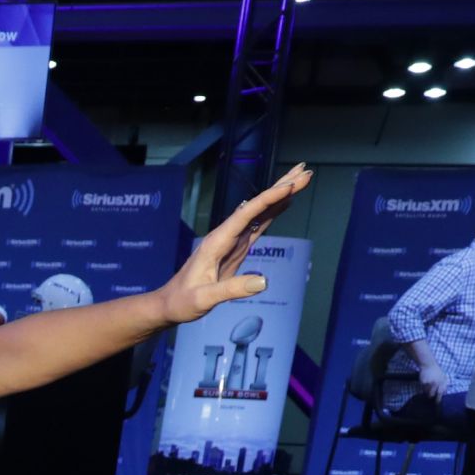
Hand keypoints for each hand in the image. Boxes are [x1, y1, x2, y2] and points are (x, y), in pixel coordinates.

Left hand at [155, 164, 311, 326]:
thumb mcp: (204, 299)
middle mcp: (225, 235)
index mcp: (216, 242)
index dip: (268, 200)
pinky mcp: (236, 248)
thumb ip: (231, 290)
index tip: (289, 187)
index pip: (246, 214)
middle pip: (256, 206)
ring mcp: (232, 240)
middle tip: (304, 170)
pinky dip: (274, 212)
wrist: (170, 304)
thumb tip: (262, 282)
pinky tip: (286, 202)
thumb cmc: (182, 302)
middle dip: (280, 187)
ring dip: (280, 195)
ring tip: (302, 178)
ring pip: (260, 212)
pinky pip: (258, 225)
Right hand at [417, 362, 449, 400]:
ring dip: (426, 392)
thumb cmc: (437, 371)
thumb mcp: (443, 377)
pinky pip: (423, 388)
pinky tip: (424, 383)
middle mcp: (437, 383)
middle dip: (431, 396)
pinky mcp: (424, 382)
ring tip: (426, 388)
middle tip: (429, 396)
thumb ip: (444, 385)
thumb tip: (443, 393)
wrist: (429, 365)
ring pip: (427, 392)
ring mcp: (430, 383)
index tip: (436, 403)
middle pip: (433, 394)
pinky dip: (423, 388)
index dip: (438, 399)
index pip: (440, 393)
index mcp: (442, 382)